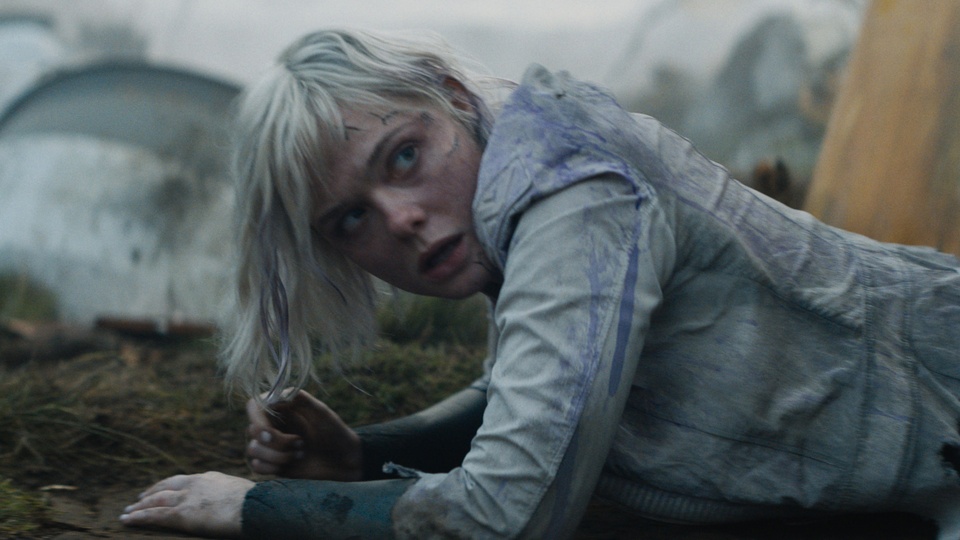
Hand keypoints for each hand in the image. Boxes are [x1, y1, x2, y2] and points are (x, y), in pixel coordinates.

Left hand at [120, 471, 252, 536]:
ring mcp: (188, 498)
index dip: (169, 485)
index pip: (183, 480)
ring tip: (127, 512)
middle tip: (137, 499)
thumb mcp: (241, 492)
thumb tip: (232, 503)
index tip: (161, 489)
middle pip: (166, 487)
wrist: (255, 507)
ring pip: (156, 500)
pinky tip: (128, 520)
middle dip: (150, 493)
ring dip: (139, 506)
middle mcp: (195, 484)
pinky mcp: (182, 514)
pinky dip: (139, 517)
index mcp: (210, 478)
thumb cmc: (255, 503)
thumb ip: (228, 495)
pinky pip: (154, 515)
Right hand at [246, 389, 361, 480]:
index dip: (257, 420)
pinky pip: (256, 466)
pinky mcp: (272, 463)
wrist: (344, 460)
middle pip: (252, 430)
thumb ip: (300, 399)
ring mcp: (271, 445)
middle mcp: (273, 424)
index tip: (272, 431)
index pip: (254, 407)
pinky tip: (289, 465)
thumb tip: (277, 393)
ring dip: (277, 455)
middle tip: (300, 443)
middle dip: (275, 441)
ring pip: (253, 449)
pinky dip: (271, 467)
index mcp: (282, 407)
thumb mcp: (321, 412)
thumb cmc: (335, 432)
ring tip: (300, 454)